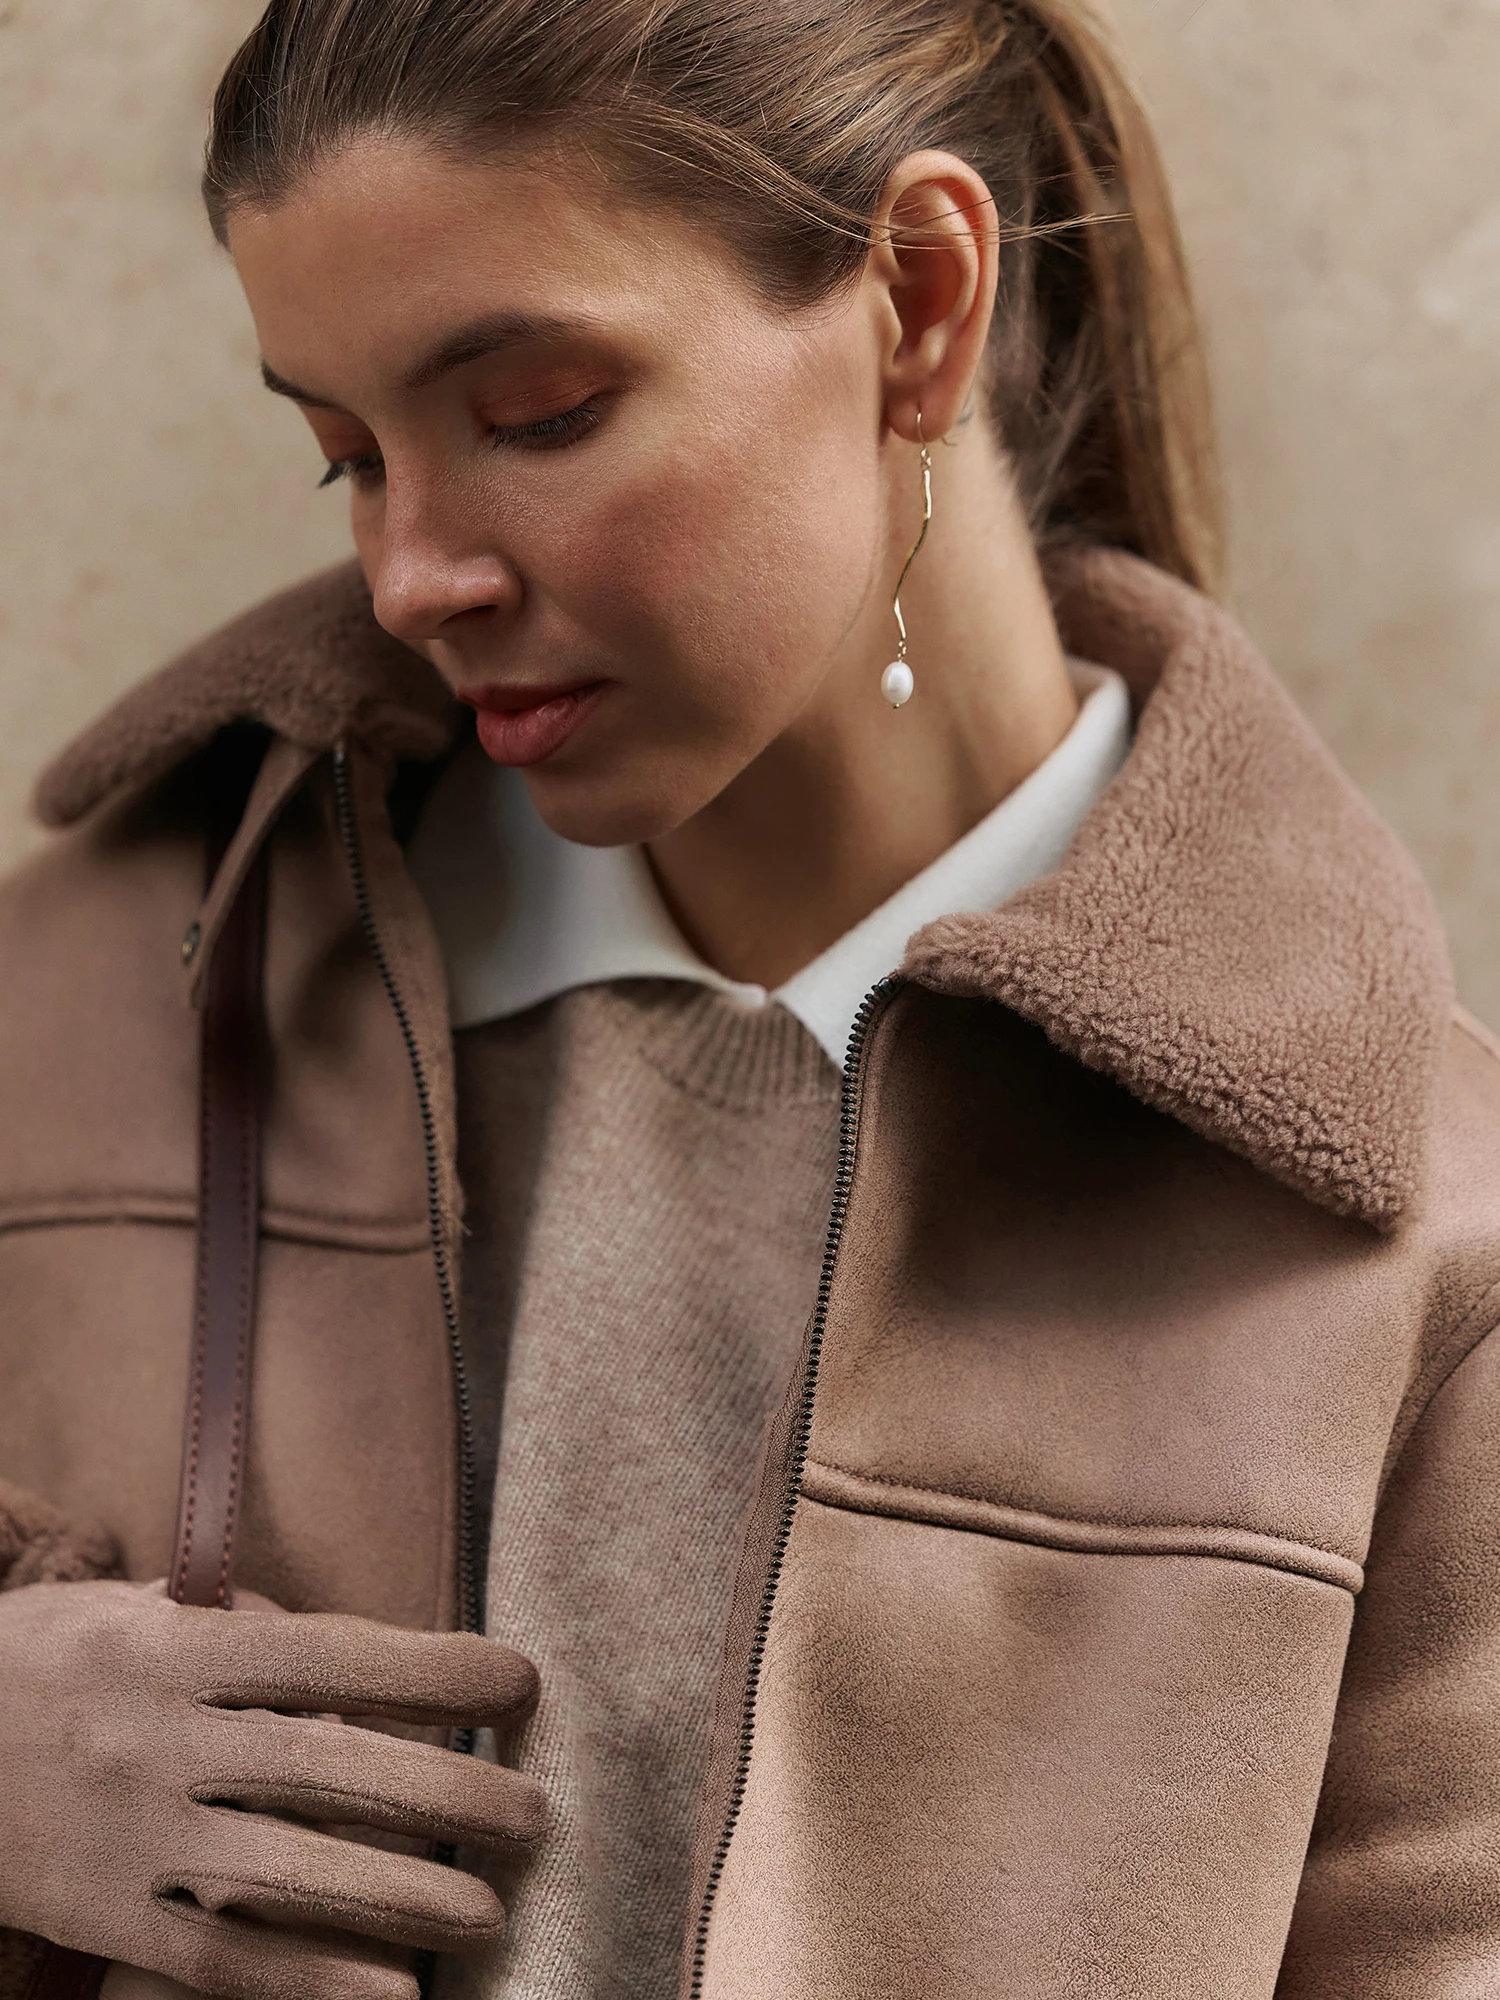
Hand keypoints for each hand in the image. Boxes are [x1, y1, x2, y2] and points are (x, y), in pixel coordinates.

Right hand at [0, 1579, 542, 1999]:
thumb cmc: (51, 1665)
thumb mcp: (136, 1615)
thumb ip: (244, 1635)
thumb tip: (362, 1671)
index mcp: (173, 1649)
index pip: (331, 1652)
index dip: (433, 1667)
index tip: (521, 1682)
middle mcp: (156, 1739)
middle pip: (325, 1767)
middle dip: (444, 1792)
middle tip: (534, 1813)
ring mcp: (129, 1834)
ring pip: (284, 1870)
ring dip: (399, 1896)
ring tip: (489, 1913)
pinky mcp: (105, 1917)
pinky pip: (217, 1956)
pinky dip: (309, 1978)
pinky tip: (390, 1992)